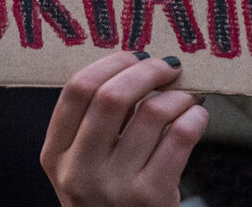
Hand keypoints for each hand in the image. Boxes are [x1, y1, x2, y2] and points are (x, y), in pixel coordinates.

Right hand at [41, 52, 208, 206]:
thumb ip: (96, 122)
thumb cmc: (109, 197)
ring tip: (185, 97)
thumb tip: (137, 66)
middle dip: (146, 71)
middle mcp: (79, 171)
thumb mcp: (84, 163)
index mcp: (56, 154)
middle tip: (167, 67)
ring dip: (176, 95)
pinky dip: (194, 117)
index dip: (109, 64)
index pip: (76, 90)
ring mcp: (115, 186)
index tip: (134, 57)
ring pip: (152, 113)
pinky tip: (195, 116)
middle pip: (111, 96)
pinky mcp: (151, 197)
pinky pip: (180, 137)